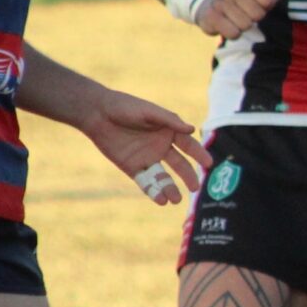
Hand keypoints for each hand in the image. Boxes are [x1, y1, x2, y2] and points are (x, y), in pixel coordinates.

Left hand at [85, 92, 210, 204]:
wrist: (97, 114)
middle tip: (195, 188)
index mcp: (169, 131)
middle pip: (179, 164)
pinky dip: (153, 191)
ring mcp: (147, 159)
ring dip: (170, 188)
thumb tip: (192, 129)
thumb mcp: (149, 112)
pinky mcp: (133, 168)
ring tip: (175, 200)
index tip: (209, 164)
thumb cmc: (125, 107)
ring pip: (163, 177)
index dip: (199, 154)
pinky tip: (160, 200)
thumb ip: (170, 121)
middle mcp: (161, 147)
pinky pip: (146, 182)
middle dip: (188, 176)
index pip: (188, 145)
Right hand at [197, 0, 287, 38]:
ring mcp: (217, 2)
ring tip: (242, 21)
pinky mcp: (208, 17)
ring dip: (246, 26)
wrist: (213, 1)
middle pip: (257, 14)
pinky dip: (235, 34)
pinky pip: (230, 32)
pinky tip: (233, 28)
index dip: (268, 5)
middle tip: (252, 15)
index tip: (263, 4)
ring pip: (244, 24)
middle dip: (258, 17)